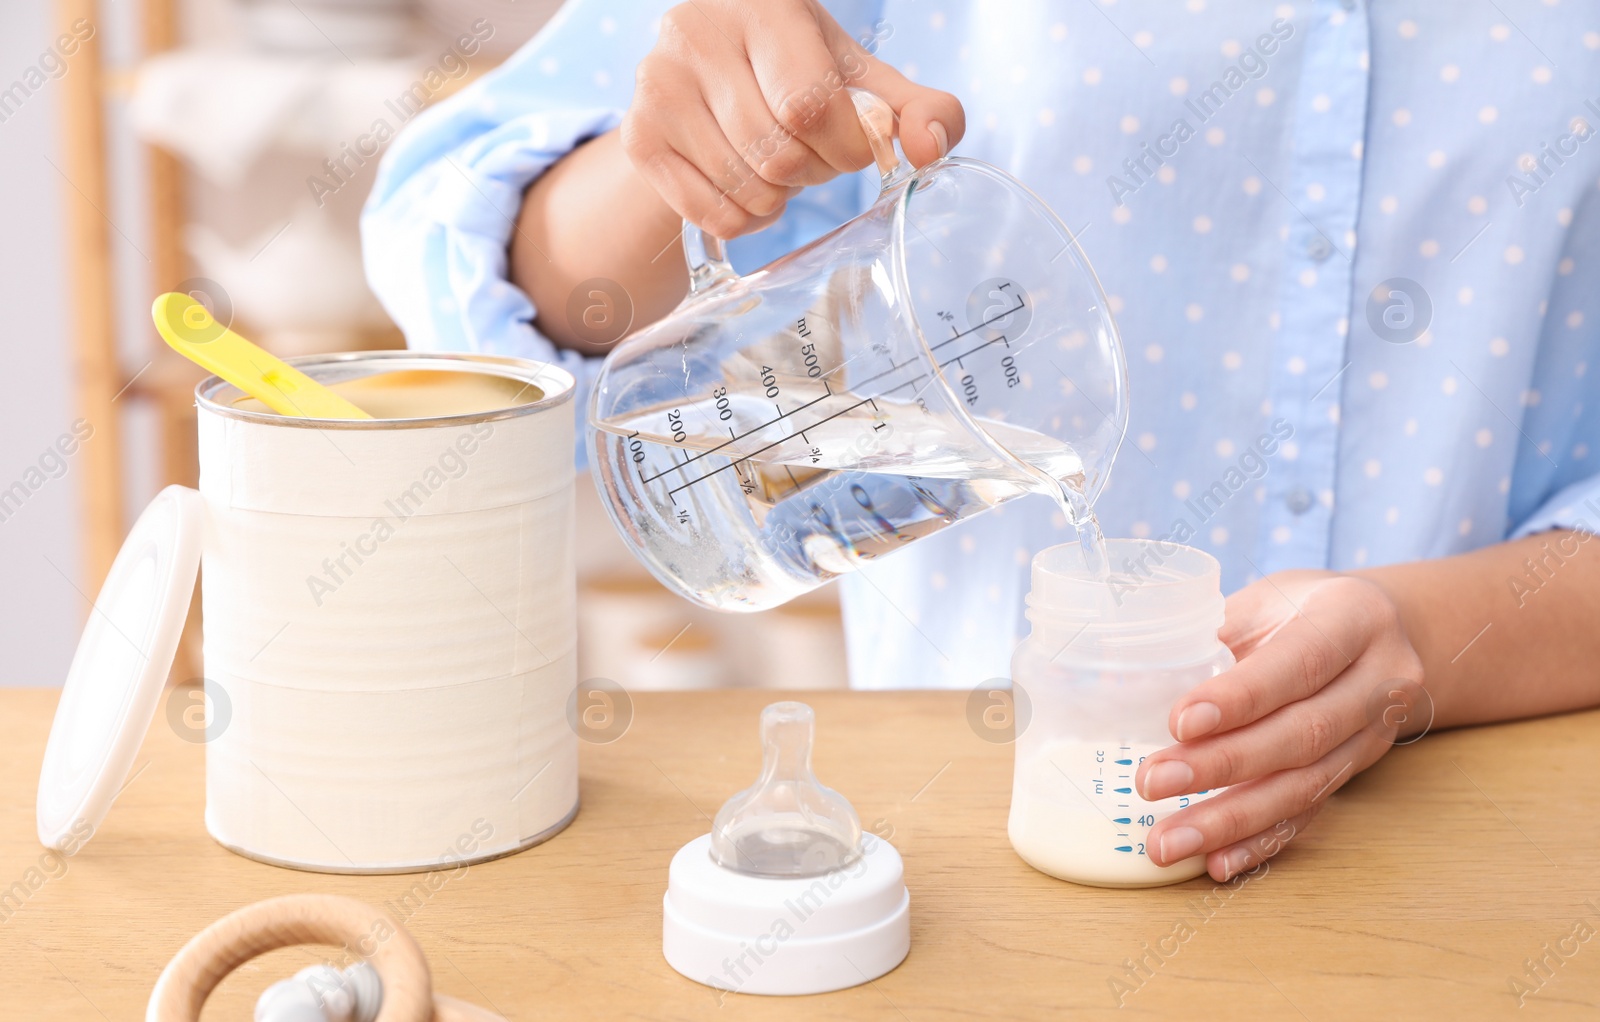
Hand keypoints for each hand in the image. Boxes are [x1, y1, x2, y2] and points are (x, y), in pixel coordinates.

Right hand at [621, 0, 964, 239]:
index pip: (809, 105)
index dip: (845, 146)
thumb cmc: (794, 70)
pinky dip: (745, 219)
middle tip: (810, 154)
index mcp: (763, 5)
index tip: (851, 144)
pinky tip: (748, 187)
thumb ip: (915, 109)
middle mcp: (697, 33)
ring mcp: (658, 85)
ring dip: (780, 199)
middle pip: (778, 153)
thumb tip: (929, 148)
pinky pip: (712, 215)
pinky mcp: (638, 136)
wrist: (711, 73)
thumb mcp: (859, 77)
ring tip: (778, 166)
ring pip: (746, 189)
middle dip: (813, 173)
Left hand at [1136, 572, 1426, 880]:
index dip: (1241, 697)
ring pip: (1305, 786)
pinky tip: (1217, 862)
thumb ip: (1210, 631)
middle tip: (1152, 782)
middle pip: (1302, 734)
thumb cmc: (1299, 609)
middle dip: (1223, 765)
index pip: (1300, 662)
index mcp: (1354, 618)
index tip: (1179, 722)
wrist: (1382, 631)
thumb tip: (1118, 676)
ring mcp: (1373, 736)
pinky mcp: (1356, 775)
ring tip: (1167, 841)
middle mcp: (1379, 682)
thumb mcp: (1264, 599)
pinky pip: (1310, 816)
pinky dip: (1260, 842)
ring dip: (1231, 819)